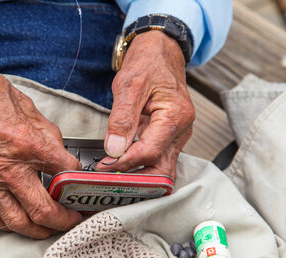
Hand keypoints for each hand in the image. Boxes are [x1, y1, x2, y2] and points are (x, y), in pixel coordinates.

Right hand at [0, 66, 81, 238]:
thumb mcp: (32, 112)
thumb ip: (50, 139)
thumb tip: (62, 158)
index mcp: (29, 145)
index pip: (65, 174)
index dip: (80, 183)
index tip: (82, 188)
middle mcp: (9, 169)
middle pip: (44, 211)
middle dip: (64, 220)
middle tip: (72, 219)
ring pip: (18, 223)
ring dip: (39, 230)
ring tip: (49, 227)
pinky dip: (8, 226)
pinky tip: (18, 221)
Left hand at [96, 31, 194, 178]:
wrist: (160, 52)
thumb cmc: (148, 63)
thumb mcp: (128, 85)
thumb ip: (121, 119)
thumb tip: (114, 149)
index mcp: (175, 116)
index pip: (150, 152)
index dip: (126, 162)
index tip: (104, 166)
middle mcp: (181, 129)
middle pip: (161, 168)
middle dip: (136, 179)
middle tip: (109, 178)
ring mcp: (176, 135)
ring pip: (160, 167)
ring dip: (138, 175)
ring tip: (113, 175)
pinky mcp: (168, 136)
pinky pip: (156, 157)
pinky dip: (140, 165)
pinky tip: (122, 166)